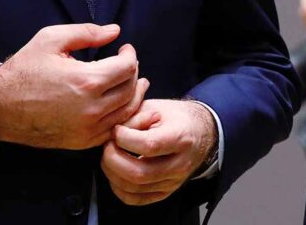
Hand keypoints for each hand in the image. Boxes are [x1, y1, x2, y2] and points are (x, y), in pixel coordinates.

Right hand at [0, 23, 148, 149]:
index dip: (130, 55)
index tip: (124, 49)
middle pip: (130, 90)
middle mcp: (91, 108)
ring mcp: (87, 129)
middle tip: (127, 64)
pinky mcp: (81, 142)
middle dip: (133, 73)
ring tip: (132, 82)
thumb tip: (114, 31)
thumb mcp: (51, 39)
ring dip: (133, 94)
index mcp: (86, 81)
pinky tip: (119, 104)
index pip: (127, 68)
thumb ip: (87, 32)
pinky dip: (122, 116)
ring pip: (127, 112)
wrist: (0, 106)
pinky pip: (113, 130)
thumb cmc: (24, 70)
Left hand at [101, 99, 216, 205]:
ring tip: (109, 157)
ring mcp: (173, 182)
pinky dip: (119, 188)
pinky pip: (137, 199)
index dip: (125, 138)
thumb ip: (134, 119)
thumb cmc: (175, 118)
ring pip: (135, 188)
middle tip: (108, 145)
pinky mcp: (165, 192)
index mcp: (181, 137)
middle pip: (140, 173)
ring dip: (113, 173)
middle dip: (113, 159)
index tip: (116, 130)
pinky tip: (116, 173)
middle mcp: (180, 164)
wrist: (197, 133)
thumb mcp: (155, 107)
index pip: (149, 145)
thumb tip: (113, 134)